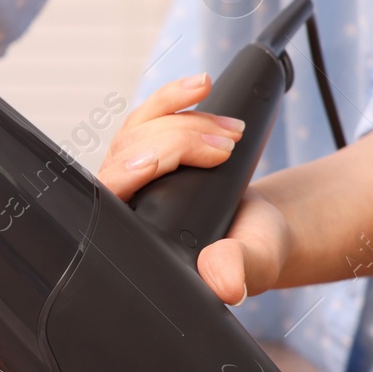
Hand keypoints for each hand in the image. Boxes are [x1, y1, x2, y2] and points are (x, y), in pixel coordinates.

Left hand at [97, 74, 283, 304]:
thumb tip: (226, 286)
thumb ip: (236, 270)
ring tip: (233, 131)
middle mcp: (125, 202)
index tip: (155, 162)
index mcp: (134, 236)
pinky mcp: (148, 148)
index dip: (125, 175)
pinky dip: (175, 97)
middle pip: (128, 153)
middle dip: (179, 142)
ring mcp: (133, 173)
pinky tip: (201, 85)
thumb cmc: (253, 248)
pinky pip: (150, 114)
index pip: (109, 197)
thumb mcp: (253, 261)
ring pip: (139, 129)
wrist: (263, 226)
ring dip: (185, 120)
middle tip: (228, 148)